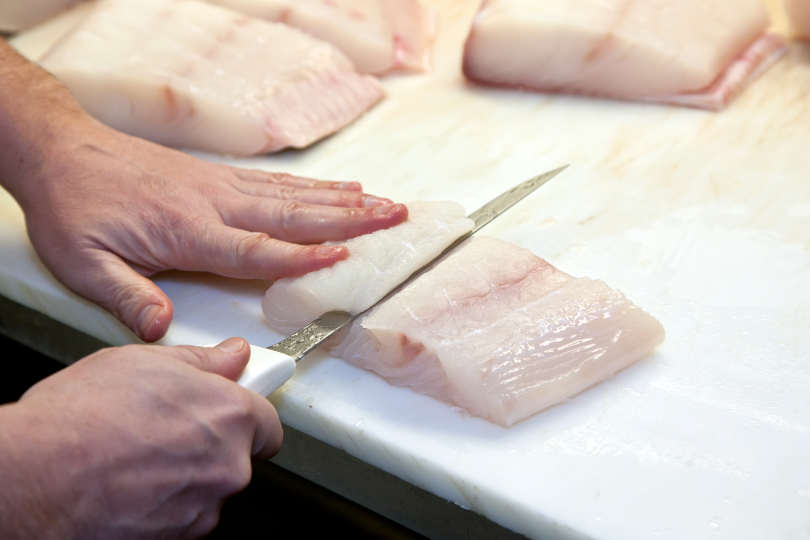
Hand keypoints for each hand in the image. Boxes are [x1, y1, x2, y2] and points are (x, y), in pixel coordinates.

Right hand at [0, 338, 280, 539]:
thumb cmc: (81, 419)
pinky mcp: (177, 539)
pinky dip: (164, 503)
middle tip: (167, 427)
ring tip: (138, 454)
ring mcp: (203, 508)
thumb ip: (203, 361)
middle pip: (238, 456)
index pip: (267, 422)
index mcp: (232, 417)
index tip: (226, 410)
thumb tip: (232, 354)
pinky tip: (130, 482)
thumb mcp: (147, 362)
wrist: (34, 477)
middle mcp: (229, 467)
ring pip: (207, 487)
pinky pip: (182, 514)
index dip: (244, 415)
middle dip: (210, 443)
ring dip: (185, 474)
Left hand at [12, 117, 406, 340]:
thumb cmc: (76, 210)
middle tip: (394, 218)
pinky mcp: (221, 176)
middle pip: (294, 215)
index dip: (301, 257)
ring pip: (295, 196)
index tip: (346, 258)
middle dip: (350, 219)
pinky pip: (279, 183)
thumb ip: (127, 297)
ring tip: (385, 203)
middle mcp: (217, 204)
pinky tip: (342, 186)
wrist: (64, 152)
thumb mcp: (85, 264)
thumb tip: (162, 332)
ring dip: (345, 200)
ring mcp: (223, 186)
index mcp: (190, 231)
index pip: (256, 249)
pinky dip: (316, 186)